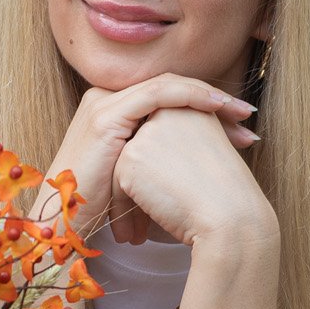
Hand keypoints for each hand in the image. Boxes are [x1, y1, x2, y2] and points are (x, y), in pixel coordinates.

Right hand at [42, 75, 257, 242]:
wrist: (62, 223)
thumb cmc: (94, 209)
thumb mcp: (132, 176)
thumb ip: (155, 159)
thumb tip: (196, 164)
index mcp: (112, 111)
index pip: (166, 97)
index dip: (204, 108)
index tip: (238, 127)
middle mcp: (105, 100)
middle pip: (170, 88)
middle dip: (212, 102)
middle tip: (247, 117)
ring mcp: (104, 105)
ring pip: (167, 85)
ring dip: (208, 96)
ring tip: (239, 113)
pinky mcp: (107, 116)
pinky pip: (157, 94)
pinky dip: (189, 96)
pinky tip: (215, 106)